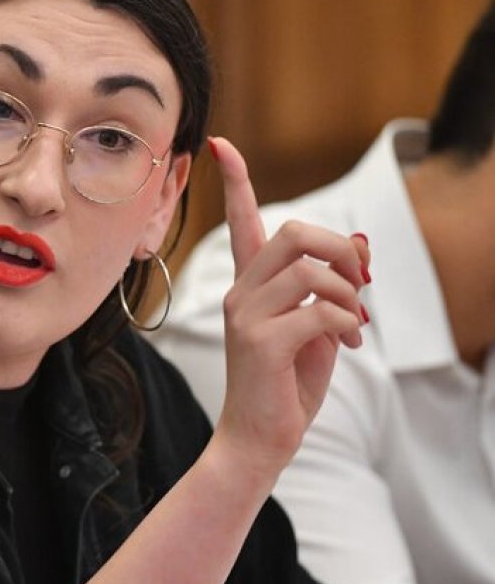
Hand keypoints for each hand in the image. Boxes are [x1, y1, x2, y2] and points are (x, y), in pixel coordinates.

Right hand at [211, 137, 369, 479]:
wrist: (260, 438)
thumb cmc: (286, 384)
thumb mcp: (320, 326)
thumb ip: (335, 286)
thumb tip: (362, 243)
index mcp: (249, 285)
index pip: (241, 222)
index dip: (235, 181)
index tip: (221, 145)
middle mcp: (239, 292)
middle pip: (296, 233)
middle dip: (342, 251)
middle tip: (359, 285)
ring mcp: (244, 316)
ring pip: (313, 270)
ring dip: (350, 294)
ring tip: (354, 324)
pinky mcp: (259, 341)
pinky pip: (321, 310)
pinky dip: (346, 323)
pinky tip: (348, 342)